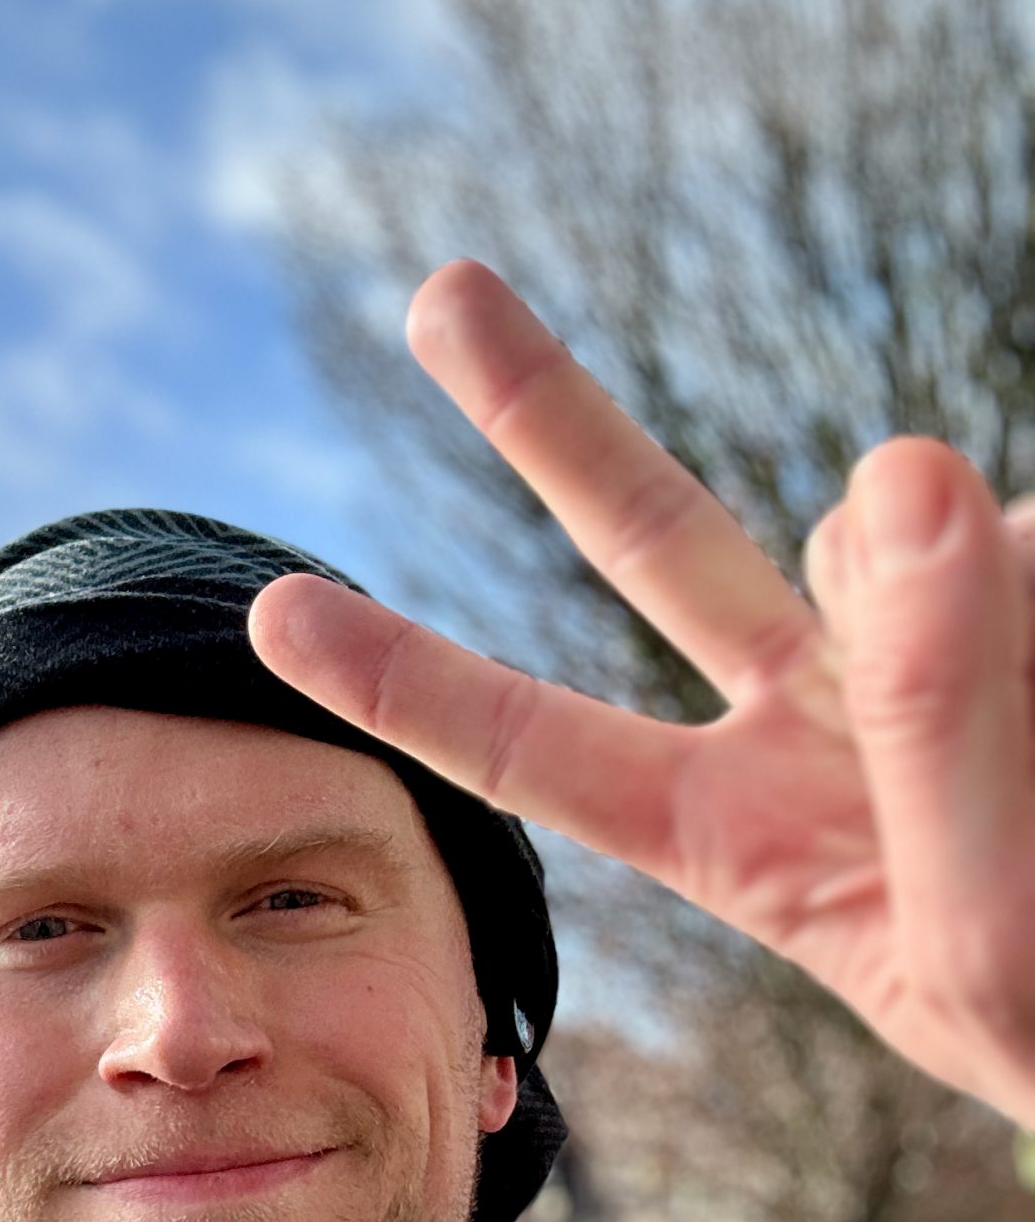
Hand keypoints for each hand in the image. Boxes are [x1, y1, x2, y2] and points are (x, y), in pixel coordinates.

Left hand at [248, 262, 1034, 1129]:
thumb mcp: (980, 930)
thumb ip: (933, 717)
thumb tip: (892, 467)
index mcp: (728, 835)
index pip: (530, 749)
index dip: (403, 682)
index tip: (264, 613)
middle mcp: (799, 719)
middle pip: (648, 541)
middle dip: (545, 416)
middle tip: (437, 292)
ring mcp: (914, 642)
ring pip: (877, 524)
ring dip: (960, 596)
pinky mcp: (1023, 577)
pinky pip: (1018, 527)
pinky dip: (1033, 574)